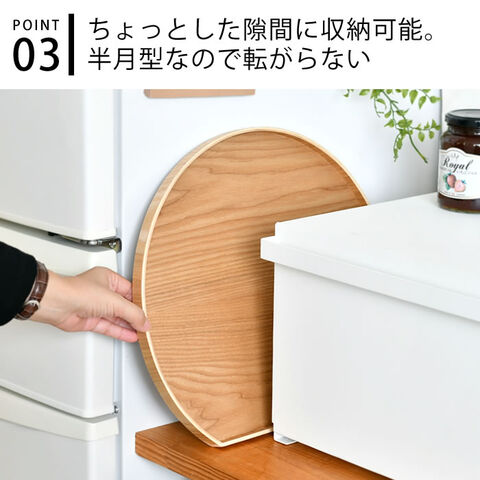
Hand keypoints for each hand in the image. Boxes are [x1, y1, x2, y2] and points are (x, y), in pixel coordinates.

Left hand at [31, 267, 149, 342]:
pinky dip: (120, 331)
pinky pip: (109, 326)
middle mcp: (102, 291)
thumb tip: (145, 322)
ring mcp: (96, 306)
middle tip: (148, 323)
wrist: (58, 304)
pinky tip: (130, 335)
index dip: (140, 301)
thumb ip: (133, 313)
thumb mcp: (115, 301)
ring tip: (143, 331)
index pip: (130, 291)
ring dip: (129, 325)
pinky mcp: (90, 320)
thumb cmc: (79, 292)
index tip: (149, 311)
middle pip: (124, 305)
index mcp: (109, 278)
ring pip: (117, 317)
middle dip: (135, 315)